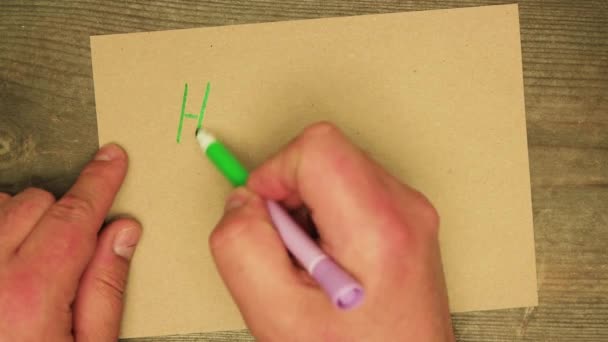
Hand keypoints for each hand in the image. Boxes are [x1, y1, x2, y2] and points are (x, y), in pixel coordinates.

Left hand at [0, 144, 140, 341]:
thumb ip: (106, 287)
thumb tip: (122, 234)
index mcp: (29, 295)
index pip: (75, 214)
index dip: (100, 180)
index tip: (111, 160)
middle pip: (36, 202)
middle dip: (65, 212)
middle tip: (79, 244)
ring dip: (24, 218)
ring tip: (37, 255)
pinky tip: (8, 255)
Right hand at [210, 123, 454, 341]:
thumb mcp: (277, 316)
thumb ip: (241, 248)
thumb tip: (242, 202)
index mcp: (377, 227)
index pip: (318, 146)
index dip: (275, 171)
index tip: (267, 211)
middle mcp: (405, 210)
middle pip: (327, 153)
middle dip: (290, 193)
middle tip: (291, 247)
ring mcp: (411, 213)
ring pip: (337, 169)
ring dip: (307, 207)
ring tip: (314, 260)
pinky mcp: (407, 220)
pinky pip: (353, 190)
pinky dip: (327, 216)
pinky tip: (330, 258)